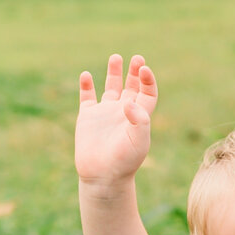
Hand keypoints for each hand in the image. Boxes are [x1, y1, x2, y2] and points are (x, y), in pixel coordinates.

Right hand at [75, 54, 157, 187]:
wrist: (103, 177)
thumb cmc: (124, 161)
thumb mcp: (138, 141)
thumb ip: (139, 120)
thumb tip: (128, 103)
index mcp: (140, 116)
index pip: (147, 93)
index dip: (148, 80)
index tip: (144, 70)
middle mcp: (123, 112)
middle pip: (132, 86)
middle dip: (134, 72)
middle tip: (137, 58)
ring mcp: (105, 113)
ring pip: (111, 87)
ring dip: (113, 72)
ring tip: (116, 57)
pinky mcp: (88, 117)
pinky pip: (87, 97)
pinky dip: (86, 85)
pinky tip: (86, 75)